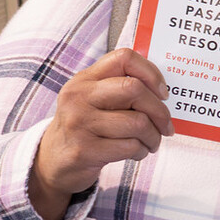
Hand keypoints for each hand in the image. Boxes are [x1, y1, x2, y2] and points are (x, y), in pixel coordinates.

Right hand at [29, 48, 172, 219]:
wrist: (54, 160)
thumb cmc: (86, 126)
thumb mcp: (95, 99)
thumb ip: (121, 88)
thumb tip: (163, 92)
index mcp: (85, 79)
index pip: (123, 58)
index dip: (151, 73)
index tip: (162, 93)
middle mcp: (78, 96)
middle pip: (134, 89)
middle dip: (160, 111)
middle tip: (166, 125)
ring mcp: (79, 123)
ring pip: (138, 123)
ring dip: (153, 136)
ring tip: (151, 142)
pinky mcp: (85, 150)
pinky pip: (130, 146)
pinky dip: (141, 151)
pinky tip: (136, 152)